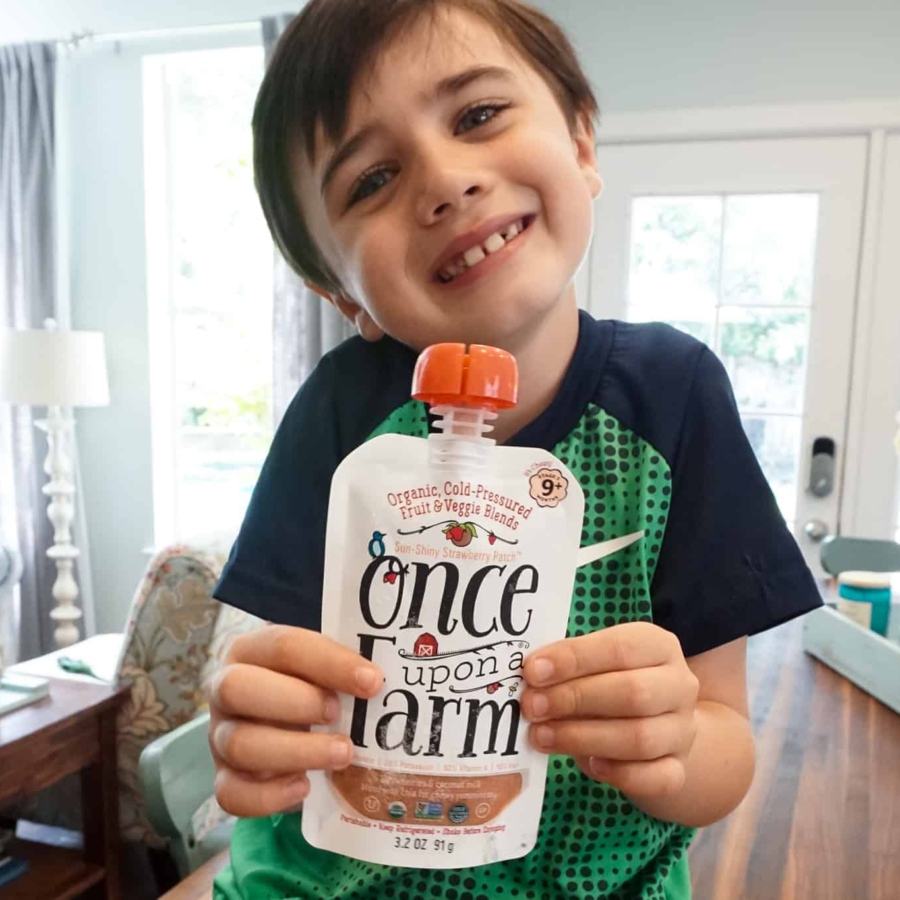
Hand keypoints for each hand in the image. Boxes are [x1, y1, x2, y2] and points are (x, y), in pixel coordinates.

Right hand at [208, 625, 381, 817]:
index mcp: (249, 648)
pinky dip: (269, 796)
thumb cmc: (304, 682)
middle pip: (238, 688)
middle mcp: (224, 689)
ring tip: (343, 754)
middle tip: (338, 713)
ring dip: (297, 751)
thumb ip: (339, 666)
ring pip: (239, 744)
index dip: (329, 663)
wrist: (276, 715)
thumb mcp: (316, 665)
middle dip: (295, 702)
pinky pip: (231, 794)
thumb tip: (378, 680)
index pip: (283, 646)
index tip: (371, 680)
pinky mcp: (222, 777)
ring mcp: (219, 735)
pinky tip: (305, 786)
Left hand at [521, 621, 699, 799]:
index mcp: (658, 646)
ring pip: (640, 738)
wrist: (657, 726)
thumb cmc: (613, 683)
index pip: (620, 647)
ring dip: (582, 737)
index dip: (574, 659)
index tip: (533, 671)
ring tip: (541, 735)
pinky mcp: (678, 769)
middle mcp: (678, 685)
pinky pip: (655, 778)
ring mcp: (682, 730)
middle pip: (633, 692)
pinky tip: (589, 764)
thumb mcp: (595, 663)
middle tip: (533, 707)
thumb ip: (570, 665)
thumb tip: (533, 674)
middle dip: (575, 699)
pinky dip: (619, 774)